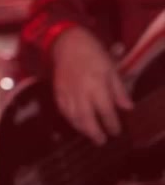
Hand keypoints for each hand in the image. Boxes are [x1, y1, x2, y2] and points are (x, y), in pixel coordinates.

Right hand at [52, 27, 132, 144]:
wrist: (66, 42)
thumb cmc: (93, 53)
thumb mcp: (112, 68)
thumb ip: (119, 89)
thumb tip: (127, 108)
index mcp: (96, 86)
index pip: (106, 111)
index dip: (111, 124)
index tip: (116, 132)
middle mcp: (80, 92)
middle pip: (87, 118)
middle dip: (95, 132)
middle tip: (102, 141)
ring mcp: (67, 92)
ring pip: (73, 116)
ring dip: (81, 129)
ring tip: (89, 135)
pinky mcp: (57, 90)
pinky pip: (62, 109)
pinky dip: (69, 119)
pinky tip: (75, 123)